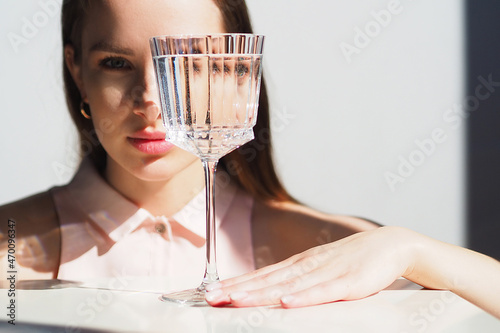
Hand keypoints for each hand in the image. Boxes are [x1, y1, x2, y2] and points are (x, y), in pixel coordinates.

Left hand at [205, 226, 417, 307]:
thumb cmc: (350, 260)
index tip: (211, 292)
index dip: (236, 284)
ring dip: (260, 293)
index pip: (261, 275)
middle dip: (237, 289)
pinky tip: (287, 302)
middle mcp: (307, 265)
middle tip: (210, 297)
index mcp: (299, 264)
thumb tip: (271, 292)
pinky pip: (324, 291)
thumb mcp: (319, 268)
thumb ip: (296, 279)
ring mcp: (327, 272)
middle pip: (267, 280)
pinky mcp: (350, 281)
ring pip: (288, 285)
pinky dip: (304, 296)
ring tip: (235, 300)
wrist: (389, 244)